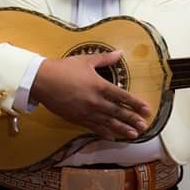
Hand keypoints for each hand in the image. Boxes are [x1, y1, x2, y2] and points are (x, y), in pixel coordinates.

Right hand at [30, 50, 150, 140]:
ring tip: (133, 135)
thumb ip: (105, 59)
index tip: (146, 109)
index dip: (136, 103)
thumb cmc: (64, 68)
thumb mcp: (86, 60)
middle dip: (132, 119)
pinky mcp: (76, 118)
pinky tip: (112, 136)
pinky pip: (93, 127)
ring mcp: (86, 112)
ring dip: (122, 129)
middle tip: (143, 126)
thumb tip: (120, 53)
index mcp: (99, 86)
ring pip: (107, 122)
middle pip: (117, 112)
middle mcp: (95, 101)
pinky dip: (104, 132)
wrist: (42, 80)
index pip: (122, 96)